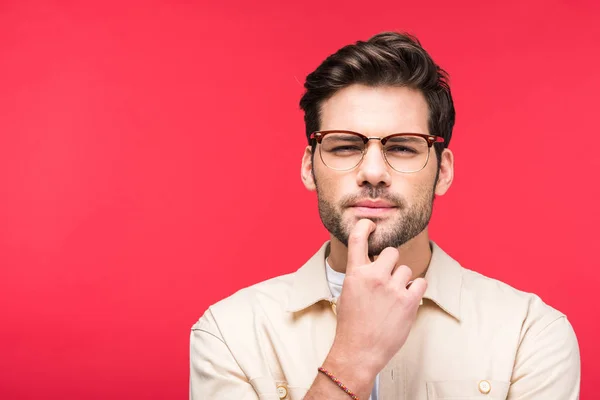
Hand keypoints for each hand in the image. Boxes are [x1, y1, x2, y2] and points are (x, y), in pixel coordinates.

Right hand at [325, 218, 426, 380]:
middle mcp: (374, 276)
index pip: (358, 238)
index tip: (371, 225)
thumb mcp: (347, 292)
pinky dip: (416, 289)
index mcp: (355, 273)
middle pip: (392, 252)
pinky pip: (420, 282)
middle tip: (388, 279)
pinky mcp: (408, 301)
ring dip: (403, 280)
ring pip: (406, 269)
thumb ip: (360, 274)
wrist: (359, 350)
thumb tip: (372, 263)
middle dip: (392, 263)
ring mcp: (392, 288)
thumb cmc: (352, 324)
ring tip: (394, 298)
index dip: (366, 226)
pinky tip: (407, 299)